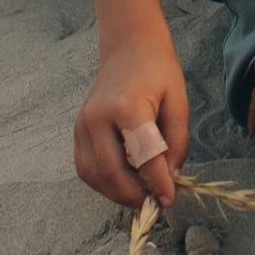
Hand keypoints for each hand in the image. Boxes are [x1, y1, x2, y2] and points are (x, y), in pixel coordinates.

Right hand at [74, 27, 187, 209]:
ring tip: (140, 196)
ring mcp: (82, 124)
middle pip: (110, 171)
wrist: (129, 49)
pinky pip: (85, 167)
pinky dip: (102, 182)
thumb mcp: (178, 102)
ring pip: (92, 174)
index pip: (142, 156)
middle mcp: (97, 117)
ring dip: (115, 193)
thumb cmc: (158, 72)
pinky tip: (123, 183)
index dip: (157, 183)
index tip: (169, 200)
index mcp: (126, 106)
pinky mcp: (77, 130)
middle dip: (132, 195)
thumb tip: (170, 179)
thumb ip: (176, 142)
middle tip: (154, 204)